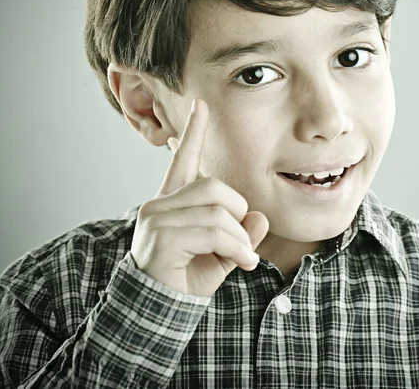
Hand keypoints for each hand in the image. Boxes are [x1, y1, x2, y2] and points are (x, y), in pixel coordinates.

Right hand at [130, 98, 268, 296]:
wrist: (159, 311)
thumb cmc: (189, 278)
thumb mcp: (223, 253)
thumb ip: (242, 234)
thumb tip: (260, 217)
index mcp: (174, 201)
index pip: (184, 159)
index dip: (194, 132)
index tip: (202, 105)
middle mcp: (161, 203)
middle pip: (214, 185)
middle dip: (237, 211)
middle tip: (242, 240)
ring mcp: (158, 218)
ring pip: (216, 209)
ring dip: (238, 236)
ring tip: (243, 256)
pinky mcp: (162, 235)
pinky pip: (213, 230)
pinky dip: (235, 246)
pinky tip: (242, 262)